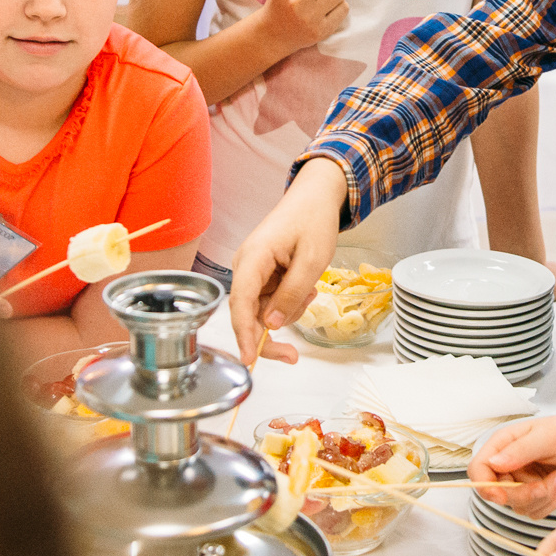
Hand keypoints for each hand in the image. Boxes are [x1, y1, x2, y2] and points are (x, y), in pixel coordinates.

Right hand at [228, 161, 352, 364]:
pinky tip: (306, 287)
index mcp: (253, 258)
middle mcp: (246, 266)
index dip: (243, 333)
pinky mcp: (261, 274)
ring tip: (311, 291)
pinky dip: (289, 302)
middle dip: (270, 334)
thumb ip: (291, 293)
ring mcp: (252, 271)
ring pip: (262, 310)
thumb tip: (271, 324)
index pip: (240, 302)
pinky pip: (271, 300)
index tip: (249, 358)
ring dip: (288, 311)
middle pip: (248, 313)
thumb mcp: (312, 260)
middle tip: (293, 355)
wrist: (315, 197)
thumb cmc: (313, 221)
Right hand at [469, 412, 555, 517]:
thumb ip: (520, 450)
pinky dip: (548, 504)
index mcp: (504, 444)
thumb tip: (494, 463)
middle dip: (524, 494)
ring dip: (540, 498)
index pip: (479, 469)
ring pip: (517, 505)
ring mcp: (522, 481)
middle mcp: (509, 464)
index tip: (501, 496)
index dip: (485, 485)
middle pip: (498, 493)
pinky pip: (533, 512)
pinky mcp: (536, 495)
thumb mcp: (548, 437)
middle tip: (545, 485)